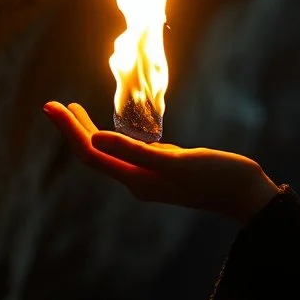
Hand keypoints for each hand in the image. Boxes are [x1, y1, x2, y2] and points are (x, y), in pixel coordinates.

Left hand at [42, 101, 280, 223]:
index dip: (69, 130)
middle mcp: (138, 181)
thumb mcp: (177, 161)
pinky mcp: (167, 169)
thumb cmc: (217, 177)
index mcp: (137, 180)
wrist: (248, 195)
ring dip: (89, 131)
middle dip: (72, 128)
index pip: (91, 154)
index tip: (51, 106)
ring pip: (109, 152)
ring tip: (73, 110)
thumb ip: (136, 150)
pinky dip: (115, 135)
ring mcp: (152, 176)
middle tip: (52, 104)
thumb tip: (94, 139)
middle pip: (95, 153)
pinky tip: (115, 127)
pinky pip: (130, 151)